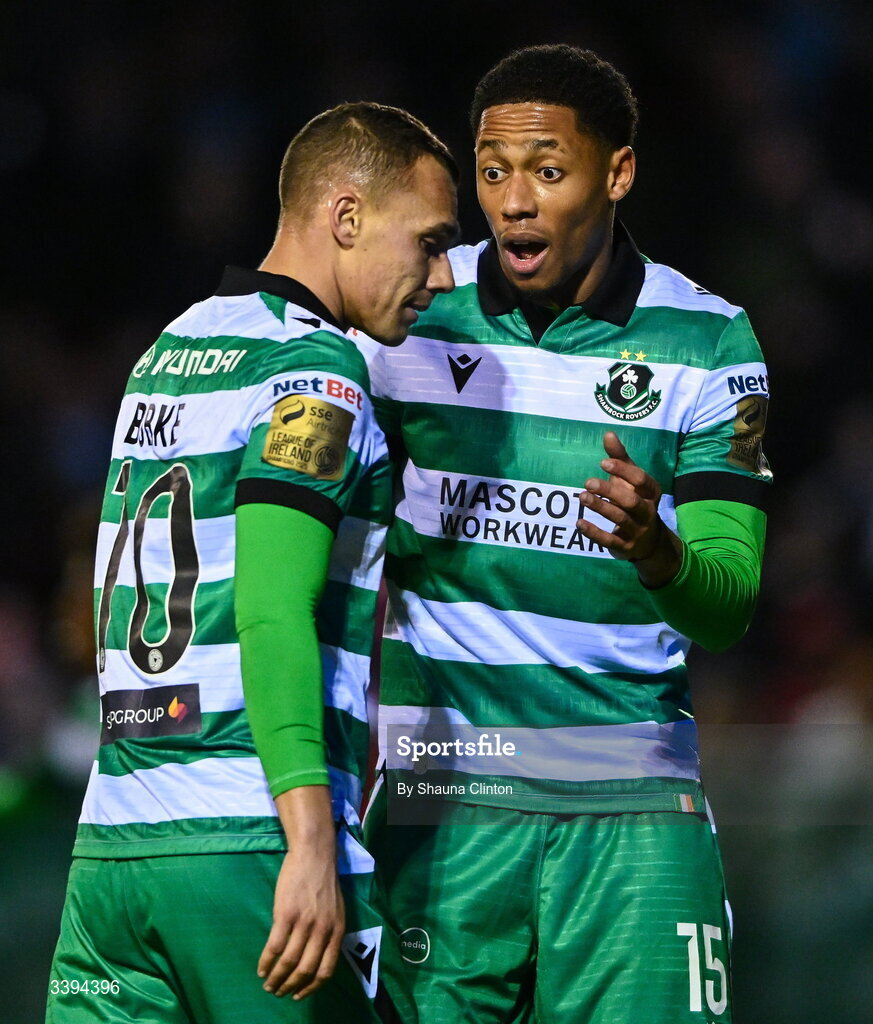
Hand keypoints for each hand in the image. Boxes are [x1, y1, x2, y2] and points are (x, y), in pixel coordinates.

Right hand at [258, 788, 344, 999]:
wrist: (314, 854)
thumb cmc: (324, 880)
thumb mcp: (337, 909)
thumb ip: (330, 932)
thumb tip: (320, 957)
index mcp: (337, 930)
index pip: (326, 970)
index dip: (311, 988)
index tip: (299, 995)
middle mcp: (322, 930)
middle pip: (306, 970)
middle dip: (291, 987)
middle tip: (278, 992)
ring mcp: (304, 923)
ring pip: (289, 962)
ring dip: (276, 978)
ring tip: (268, 984)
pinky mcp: (285, 915)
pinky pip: (275, 947)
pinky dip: (266, 962)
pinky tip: (261, 968)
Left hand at [577, 431, 681, 586]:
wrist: (648, 541)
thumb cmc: (636, 500)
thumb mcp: (630, 480)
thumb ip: (620, 458)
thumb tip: (608, 434)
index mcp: (651, 492)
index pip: (641, 480)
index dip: (623, 470)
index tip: (603, 462)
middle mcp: (647, 511)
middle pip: (631, 501)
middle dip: (610, 491)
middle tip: (588, 482)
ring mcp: (637, 530)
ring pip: (620, 519)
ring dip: (601, 508)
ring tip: (583, 497)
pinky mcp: (625, 546)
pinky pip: (609, 540)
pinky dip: (594, 532)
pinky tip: (579, 523)